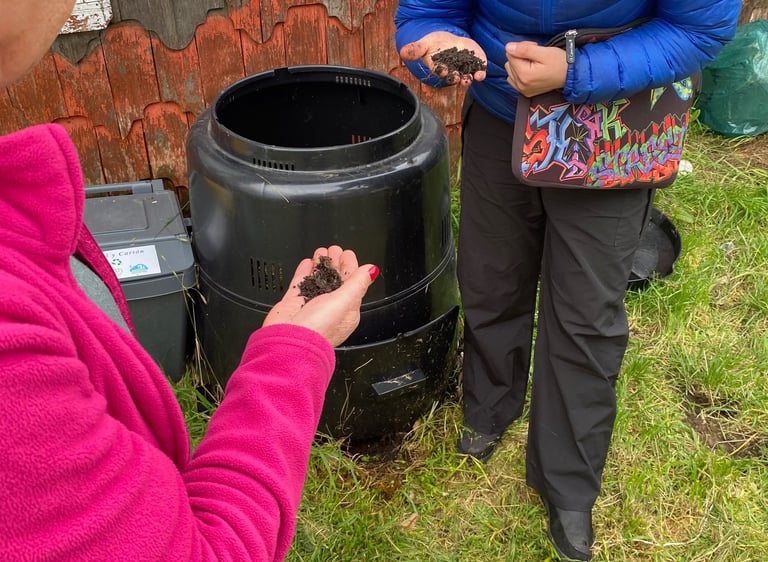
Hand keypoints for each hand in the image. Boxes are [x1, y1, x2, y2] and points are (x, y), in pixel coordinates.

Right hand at [262, 246, 377, 346]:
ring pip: (317, 280)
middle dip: (335, 263)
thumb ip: (358, 283)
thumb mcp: (345, 302)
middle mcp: (329, 308)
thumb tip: (372, 270)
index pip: (352, 283)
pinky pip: (300, 283)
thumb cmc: (319, 329)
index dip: (350, 267)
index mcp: (347, 310)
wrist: (289, 341)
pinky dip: (304, 271)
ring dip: (320, 265)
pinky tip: (307, 263)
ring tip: (321, 252)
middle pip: (335, 280)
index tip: (348, 254)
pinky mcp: (294, 304)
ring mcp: (311, 305)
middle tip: (334, 250)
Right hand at [399, 31, 486, 85]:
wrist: (449, 42)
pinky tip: (481, 73)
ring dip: (468, 79)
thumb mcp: (424, 44)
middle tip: (457, 78)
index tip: (443, 70)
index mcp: (439, 68)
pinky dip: (480, 73)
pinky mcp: (475, 65)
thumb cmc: (434, 45)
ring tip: (471, 78)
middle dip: (456, 78)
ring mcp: (464, 69)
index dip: (442, 71)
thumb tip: (402, 53)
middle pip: (454, 77)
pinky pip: (478, 71)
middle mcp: (452, 72)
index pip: (440, 71)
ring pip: (466, 77)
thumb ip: (415, 50)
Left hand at [505, 41, 567, 96]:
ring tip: (534, 62)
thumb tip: (508, 47)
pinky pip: (513, 79)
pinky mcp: (525, 92)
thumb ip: (524, 49)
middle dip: (520, 55)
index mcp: (524, 75)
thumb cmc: (560, 62)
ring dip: (519, 64)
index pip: (510, 54)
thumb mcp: (544, 52)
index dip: (522, 47)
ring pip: (510, 70)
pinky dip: (519, 73)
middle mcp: (520, 85)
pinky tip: (530, 70)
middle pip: (509, 62)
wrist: (570, 75)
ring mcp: (522, 90)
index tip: (535, 47)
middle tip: (536, 55)